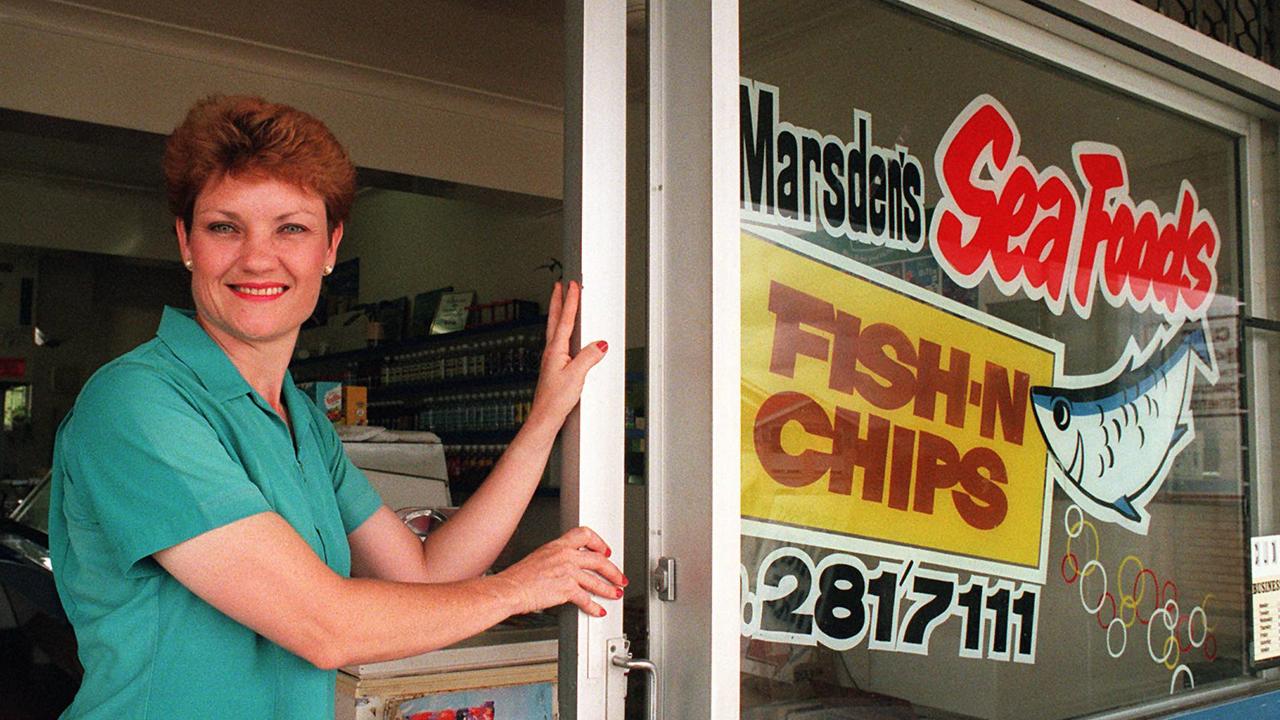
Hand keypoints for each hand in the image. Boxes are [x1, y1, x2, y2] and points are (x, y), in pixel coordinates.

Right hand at [494, 526, 625, 616]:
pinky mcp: (566, 588)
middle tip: (619, 577)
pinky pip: (586, 598)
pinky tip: (598, 609)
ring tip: (615, 593)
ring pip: (596, 580)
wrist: (510, 589)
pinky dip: (594, 606)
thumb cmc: (518, 578)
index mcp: (557, 545)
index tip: (605, 551)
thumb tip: (567, 566)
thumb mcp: (539, 558)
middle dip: (613, 570)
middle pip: (598, 559)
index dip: (599, 542)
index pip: (585, 534)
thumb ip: (556, 559)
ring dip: (609, 589)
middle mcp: (565, 556)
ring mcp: (567, 571)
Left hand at [529, 281, 606, 425]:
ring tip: (561, 303)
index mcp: (555, 350)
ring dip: (558, 314)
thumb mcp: (576, 376)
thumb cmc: (555, 400)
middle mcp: (551, 352)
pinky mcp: (554, 368)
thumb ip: (588, 357)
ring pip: (555, 330)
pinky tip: (565, 336)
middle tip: (559, 286)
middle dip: (557, 301)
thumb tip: (600, 344)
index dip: (570, 301)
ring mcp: (551, 359)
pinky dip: (561, 331)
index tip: (572, 285)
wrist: (544, 417)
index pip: (565, 320)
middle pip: (554, 320)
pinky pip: (558, 342)